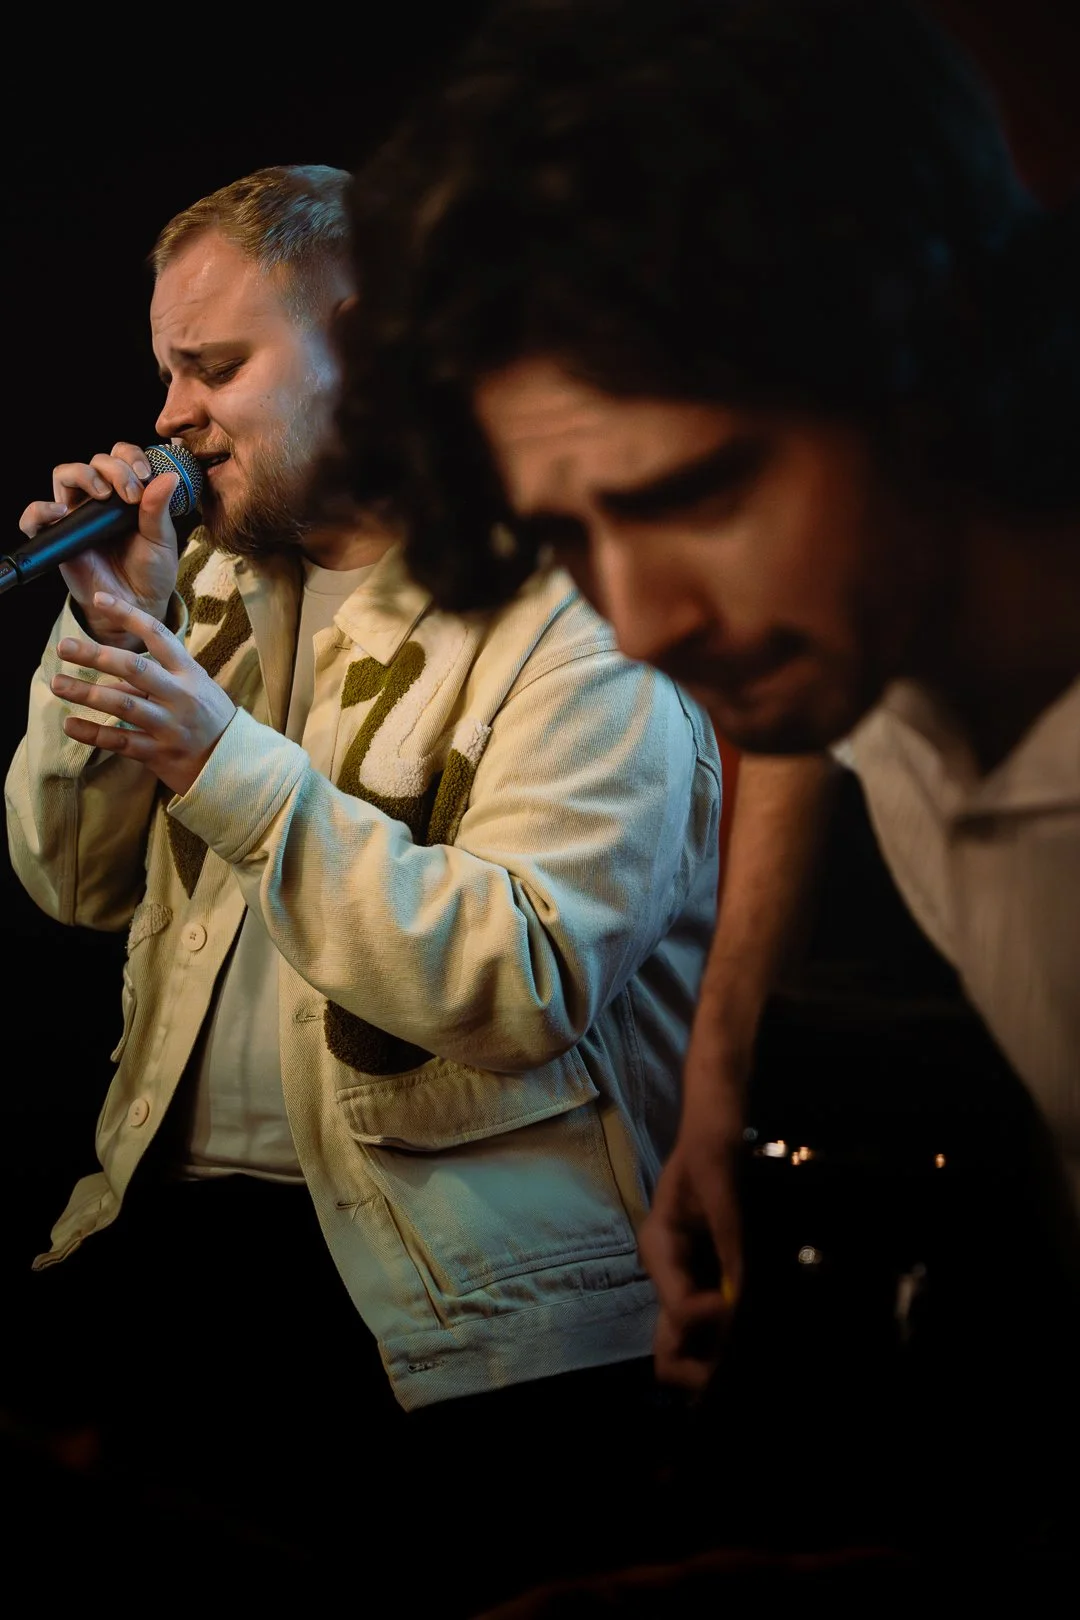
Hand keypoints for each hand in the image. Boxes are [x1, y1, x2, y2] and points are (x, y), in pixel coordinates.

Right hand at [19, 442, 181, 647]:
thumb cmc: (151, 571)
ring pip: (64, 475)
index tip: (145, 475)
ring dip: (83, 475)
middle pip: (94, 461)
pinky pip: (35, 517)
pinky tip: (61, 512)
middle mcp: (99, 499)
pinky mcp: (60, 537)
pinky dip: (40, 510)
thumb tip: (169, 476)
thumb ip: (160, 509)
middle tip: (131, 494)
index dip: (131, 456)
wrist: (137, 605)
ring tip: (103, 495)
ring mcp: (77, 515)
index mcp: (126, 493)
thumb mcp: (161, 540)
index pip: (120, 456)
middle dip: (114, 469)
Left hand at [50, 592, 235, 796]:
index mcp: (189, 674)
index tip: (100, 599)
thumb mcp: (196, 690)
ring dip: (86, 693)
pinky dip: (93, 734)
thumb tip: (114, 672)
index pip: (157, 635)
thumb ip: (159, 678)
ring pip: (122, 705)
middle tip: (64, 646)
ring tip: (57, 684)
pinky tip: (70, 724)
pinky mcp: (160, 753)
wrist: (237, 764)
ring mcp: (169, 726)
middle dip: (96, 655)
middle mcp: (180, 696)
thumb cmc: (212, 721)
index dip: (128, 615)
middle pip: (134, 668)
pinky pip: (120, 742)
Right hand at [639, 1034, 747, 1393]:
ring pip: (694, 1347)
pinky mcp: (716, 1281)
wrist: (720, 1122)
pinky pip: (720, 1328)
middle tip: (749, 1371)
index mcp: (661, 1250)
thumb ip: (731, 1239)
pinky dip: (739, 1340)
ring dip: (723, 1360)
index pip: (679, 1310)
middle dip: (704, 1370)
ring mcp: (692, 1282)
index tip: (745, 1303)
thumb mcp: (720, 1184)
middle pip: (670, 1348)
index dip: (712, 1317)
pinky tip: (769, 1335)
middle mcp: (671, 1276)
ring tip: (765, 1358)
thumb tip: (744, 1297)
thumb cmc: (714, 1143)